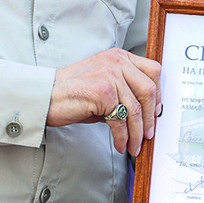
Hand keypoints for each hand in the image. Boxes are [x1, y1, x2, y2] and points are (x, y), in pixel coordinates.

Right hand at [46, 49, 161, 156]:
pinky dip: (123, 137)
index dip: (158, 95)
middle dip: (150, 117)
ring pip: (135, 109)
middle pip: (149, 90)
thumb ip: (124, 91)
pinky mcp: (102, 91)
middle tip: (147, 134)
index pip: (153, 71)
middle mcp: (116, 62)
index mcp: (119, 56)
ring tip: (133, 146)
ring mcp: (110, 75)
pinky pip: (121, 120)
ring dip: (136, 133)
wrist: (44, 97)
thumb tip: (145, 114)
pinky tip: (120, 144)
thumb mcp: (102, 84)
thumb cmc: (70, 93)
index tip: (155, 113)